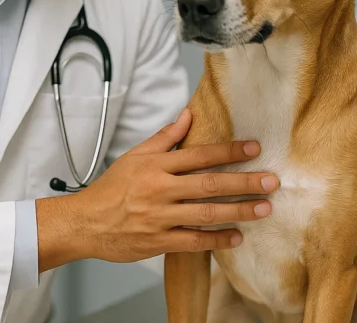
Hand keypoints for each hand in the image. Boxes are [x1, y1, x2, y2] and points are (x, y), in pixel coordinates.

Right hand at [35, 108, 277, 270]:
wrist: (86, 222)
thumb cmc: (112, 188)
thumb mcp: (135, 156)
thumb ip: (164, 138)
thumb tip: (188, 116)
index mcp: (156, 166)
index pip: (199, 155)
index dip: (229, 151)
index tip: (254, 149)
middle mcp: (160, 190)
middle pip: (209, 184)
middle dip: (243, 182)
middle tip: (270, 181)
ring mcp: (160, 218)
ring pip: (206, 213)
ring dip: (238, 211)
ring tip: (264, 208)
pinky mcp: (159, 241)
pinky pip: (194, 241)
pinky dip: (217, 239)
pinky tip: (237, 236)